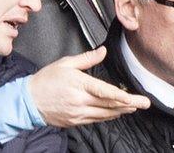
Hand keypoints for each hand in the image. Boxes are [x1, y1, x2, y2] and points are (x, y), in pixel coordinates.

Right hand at [29, 47, 150, 126]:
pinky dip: (108, 116)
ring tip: (134, 107)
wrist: (29, 101)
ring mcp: (78, 113)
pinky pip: (96, 120)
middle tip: (144, 103)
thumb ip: (87, 59)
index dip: (122, 96)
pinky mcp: (75, 121)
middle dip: (129, 104)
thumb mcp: (65, 64)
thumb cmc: (46, 80)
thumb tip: (103, 51)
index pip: (105, 91)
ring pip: (105, 114)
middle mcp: (80, 100)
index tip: (134, 98)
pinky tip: (116, 113)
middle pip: (109, 104)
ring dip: (121, 111)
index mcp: (78, 84)